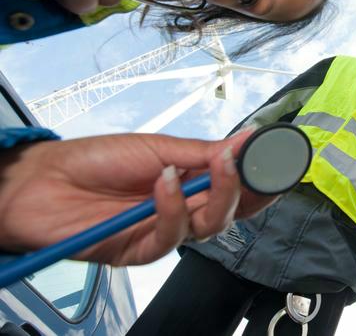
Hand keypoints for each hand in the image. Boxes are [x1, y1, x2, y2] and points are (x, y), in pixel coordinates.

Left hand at [0, 130, 276, 265]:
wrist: (43, 180)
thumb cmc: (96, 159)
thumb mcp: (158, 146)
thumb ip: (203, 152)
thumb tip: (246, 141)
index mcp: (192, 184)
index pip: (238, 188)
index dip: (261, 180)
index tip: (278, 161)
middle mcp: (184, 209)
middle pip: (232, 210)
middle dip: (248, 189)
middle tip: (250, 164)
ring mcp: (163, 230)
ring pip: (210, 226)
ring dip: (216, 194)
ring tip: (206, 165)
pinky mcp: (139, 249)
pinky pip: (170, 236)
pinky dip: (172, 207)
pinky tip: (164, 183)